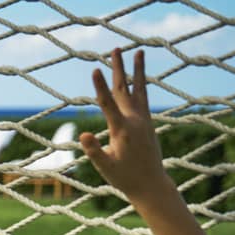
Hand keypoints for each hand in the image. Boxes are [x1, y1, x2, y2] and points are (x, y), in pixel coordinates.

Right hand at [79, 48, 167, 201]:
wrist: (151, 184)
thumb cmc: (125, 177)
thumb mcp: (105, 167)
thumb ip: (94, 150)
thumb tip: (83, 135)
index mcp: (122, 129)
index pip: (108, 103)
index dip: (99, 86)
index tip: (95, 69)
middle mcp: (136, 120)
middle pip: (124, 88)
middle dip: (118, 68)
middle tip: (116, 49)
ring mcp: (144, 120)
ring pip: (138, 89)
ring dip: (136, 70)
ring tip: (137, 52)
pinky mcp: (148, 122)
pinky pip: (144, 98)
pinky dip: (141, 84)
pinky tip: (139, 77)